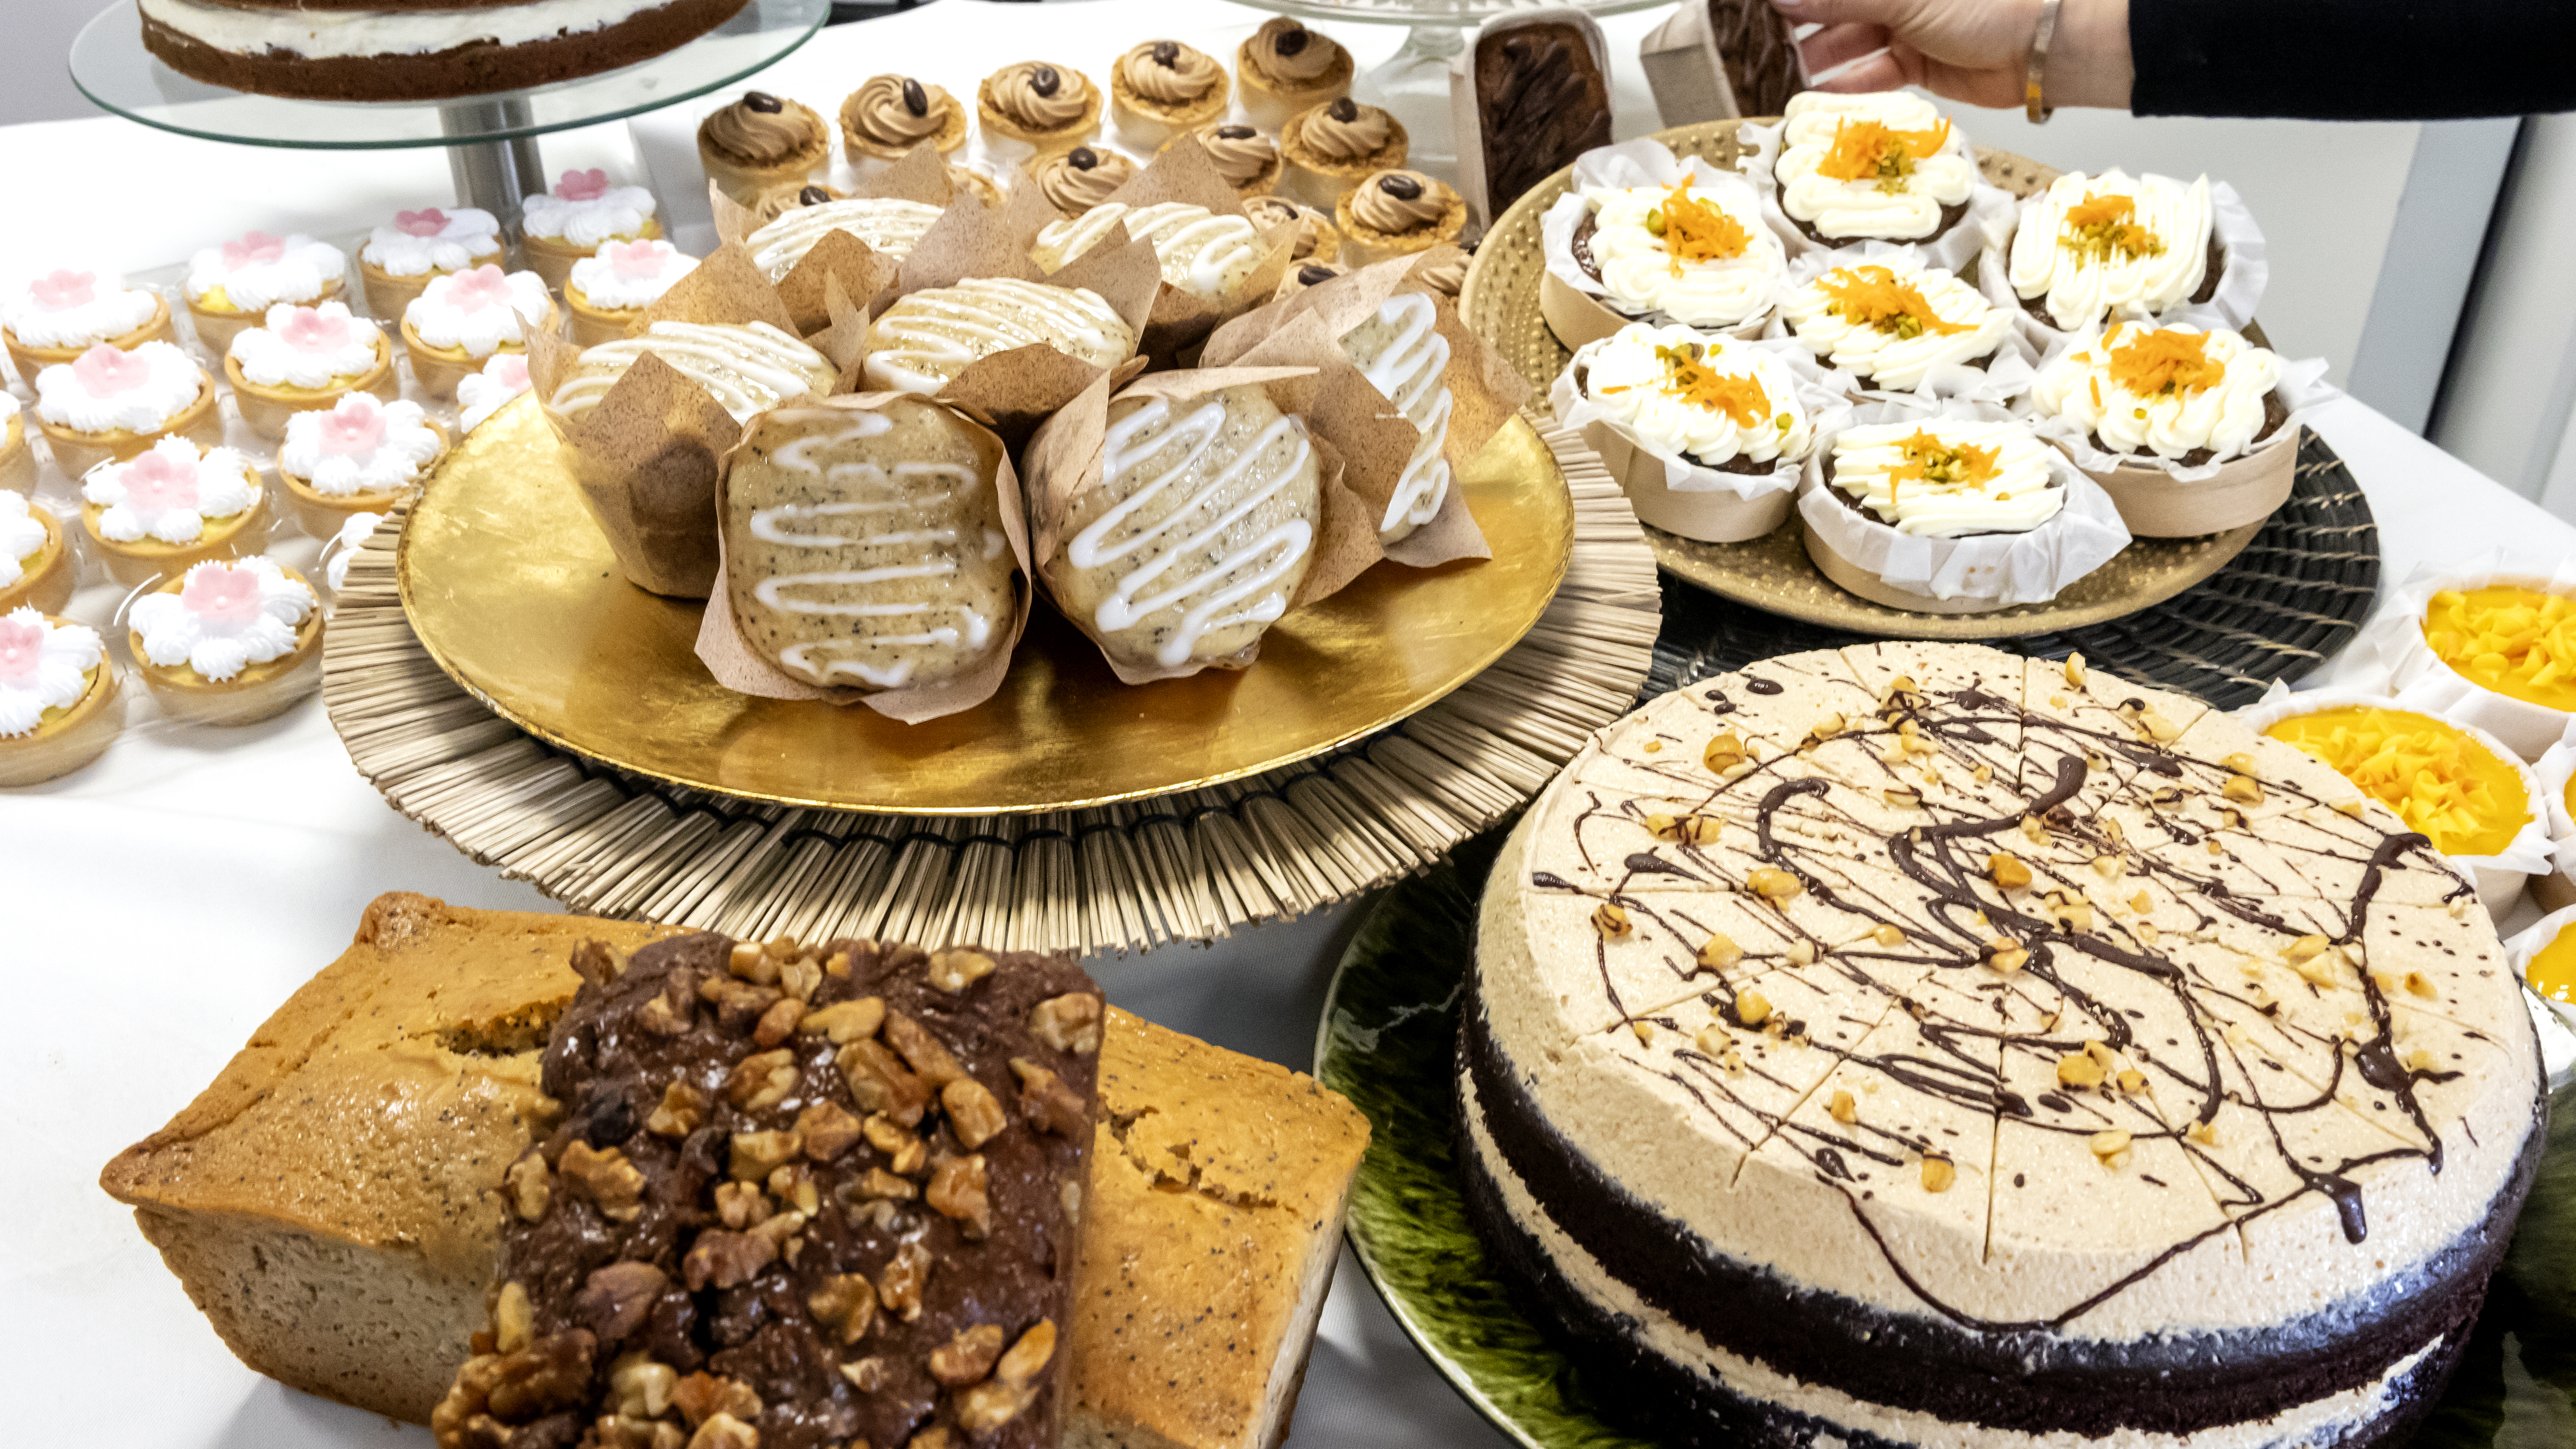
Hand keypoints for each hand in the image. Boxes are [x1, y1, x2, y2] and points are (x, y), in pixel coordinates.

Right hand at [1771, 0, 2132, 111]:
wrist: (2042, 46)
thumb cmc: (1985, 3)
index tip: (1757, 11)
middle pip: (1836, 9)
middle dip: (1799, 26)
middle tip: (1759, 48)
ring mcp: (1907, 28)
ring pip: (1848, 44)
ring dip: (1816, 60)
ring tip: (1780, 76)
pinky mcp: (1917, 66)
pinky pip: (1871, 76)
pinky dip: (1846, 86)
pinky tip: (1817, 96)